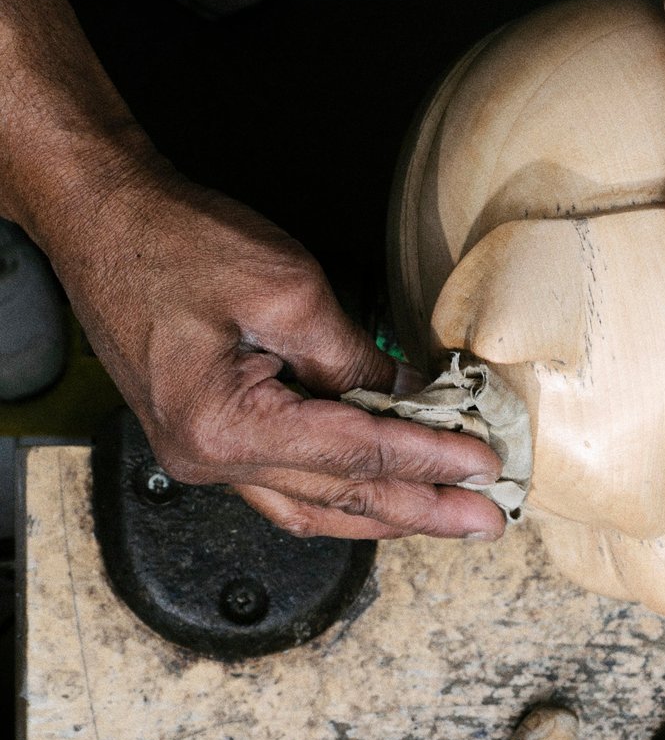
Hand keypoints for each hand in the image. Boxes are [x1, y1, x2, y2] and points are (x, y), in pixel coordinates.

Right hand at [47, 167, 505, 540]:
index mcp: (224, 426)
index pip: (355, 456)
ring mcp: (200, 458)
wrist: (103, 218)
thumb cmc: (180, 241)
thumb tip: (409, 396)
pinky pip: (284, 489)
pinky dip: (339, 495)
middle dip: (421, 510)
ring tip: (448, 517)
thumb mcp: (288, 290)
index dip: (428, 461)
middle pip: (339, 500)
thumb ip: (354, 356)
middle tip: (486, 520)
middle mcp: (207, 460)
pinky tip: (381, 496)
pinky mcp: (204, 441)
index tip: (485, 466)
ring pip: (312, 509)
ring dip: (384, 514)